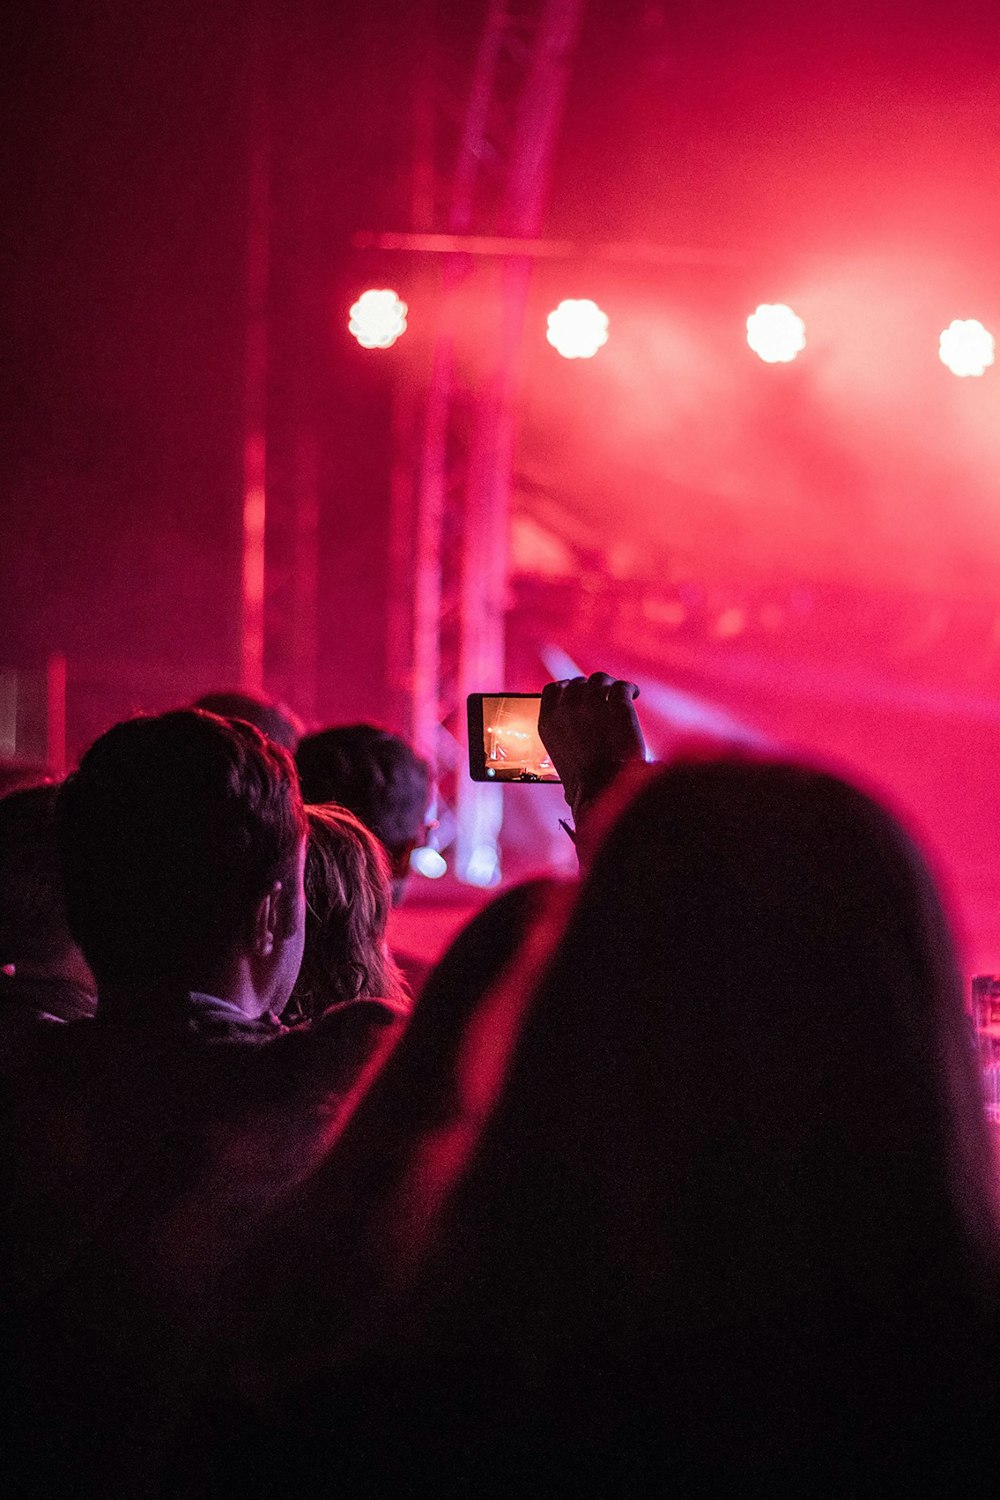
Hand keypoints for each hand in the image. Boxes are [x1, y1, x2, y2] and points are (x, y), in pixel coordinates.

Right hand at [539, 672, 644, 821]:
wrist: (605, 791)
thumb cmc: (585, 788)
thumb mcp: (561, 768)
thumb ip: (566, 753)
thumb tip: (574, 775)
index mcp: (548, 724)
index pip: (553, 690)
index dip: (567, 688)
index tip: (578, 692)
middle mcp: (567, 710)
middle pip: (578, 683)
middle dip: (590, 688)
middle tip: (603, 696)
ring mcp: (591, 705)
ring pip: (599, 680)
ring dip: (608, 685)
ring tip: (618, 693)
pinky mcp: (617, 707)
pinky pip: (621, 687)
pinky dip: (629, 688)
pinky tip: (633, 694)